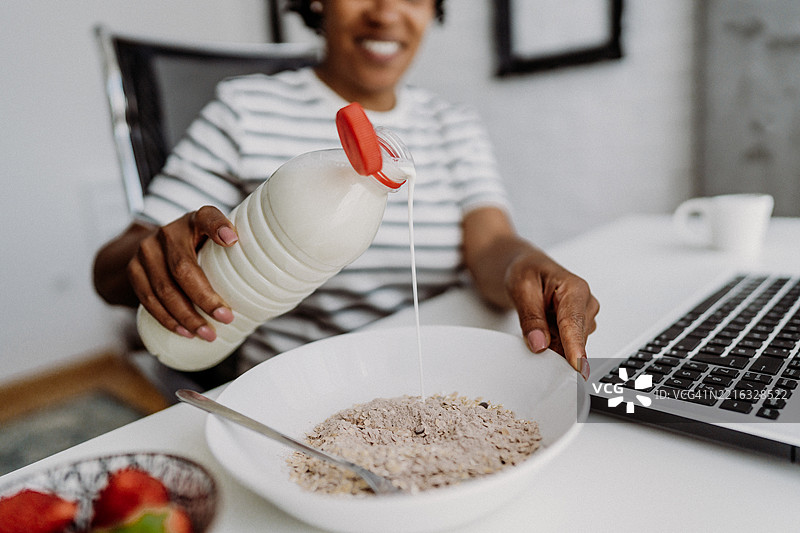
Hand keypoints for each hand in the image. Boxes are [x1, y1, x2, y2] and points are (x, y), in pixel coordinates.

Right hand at [127, 206, 238, 340]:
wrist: (154, 246)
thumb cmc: (196, 247)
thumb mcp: (213, 241)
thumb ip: (231, 253)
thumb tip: (268, 282)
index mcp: (194, 221)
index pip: (207, 218)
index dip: (219, 227)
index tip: (233, 240)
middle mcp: (167, 232)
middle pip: (183, 268)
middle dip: (205, 298)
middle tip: (226, 318)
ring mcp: (146, 251)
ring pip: (164, 289)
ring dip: (187, 316)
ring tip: (207, 334)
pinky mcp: (133, 270)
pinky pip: (148, 299)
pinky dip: (167, 319)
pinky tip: (185, 331)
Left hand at [505, 253, 598, 379]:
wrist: (528, 269)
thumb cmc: (527, 272)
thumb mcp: (520, 289)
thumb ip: (531, 318)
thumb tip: (539, 343)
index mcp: (575, 289)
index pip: (574, 323)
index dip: (575, 347)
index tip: (577, 365)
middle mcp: (586, 303)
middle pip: (574, 339)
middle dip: (553, 344)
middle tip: (532, 330)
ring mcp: (584, 318)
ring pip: (569, 346)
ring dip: (551, 343)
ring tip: (537, 320)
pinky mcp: (579, 328)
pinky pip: (565, 347)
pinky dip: (552, 343)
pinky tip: (544, 328)